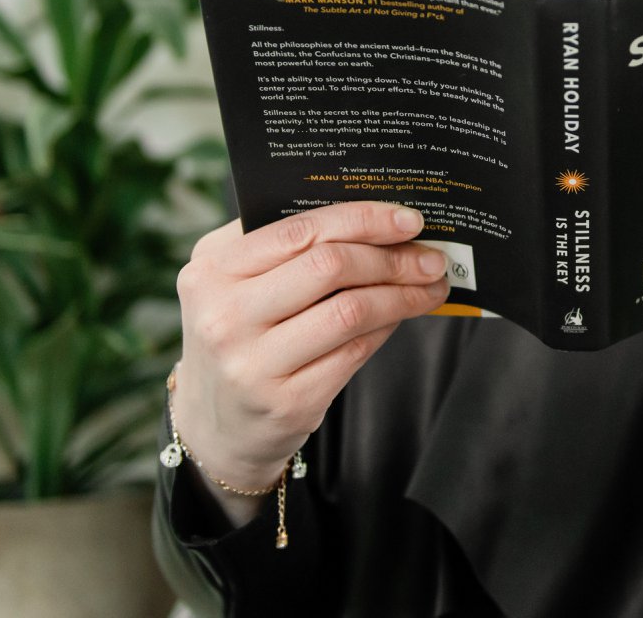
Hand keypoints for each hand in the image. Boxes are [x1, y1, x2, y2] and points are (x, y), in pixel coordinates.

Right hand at [171, 202, 449, 521]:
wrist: (216, 424)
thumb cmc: (240, 334)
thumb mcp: (239, 282)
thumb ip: (289, 247)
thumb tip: (382, 221)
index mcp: (211, 269)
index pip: (301, 229)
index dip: (364, 219)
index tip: (409, 219)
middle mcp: (224, 315)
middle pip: (330, 266)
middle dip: (393, 257)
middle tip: (431, 257)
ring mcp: (252, 363)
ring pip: (351, 310)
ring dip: (403, 294)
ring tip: (430, 286)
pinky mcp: (285, 402)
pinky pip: (356, 351)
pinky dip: (388, 326)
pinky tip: (402, 315)